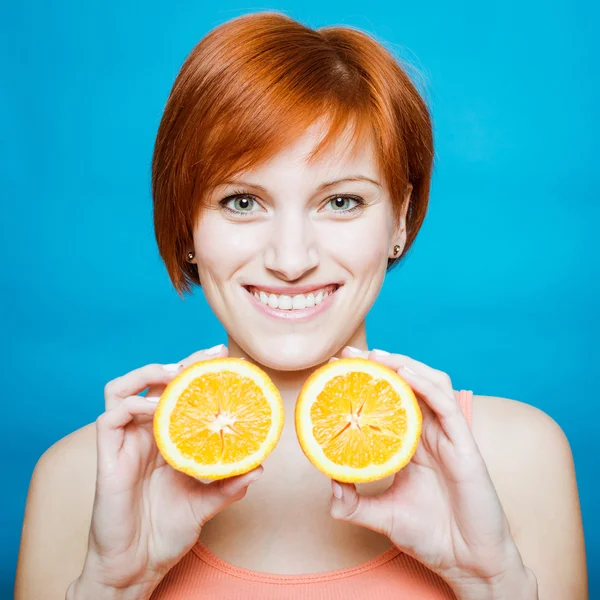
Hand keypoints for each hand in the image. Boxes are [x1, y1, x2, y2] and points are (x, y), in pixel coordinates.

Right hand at [77, 345, 263, 594]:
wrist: (137, 566)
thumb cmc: (167, 532)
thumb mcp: (206, 504)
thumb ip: (229, 486)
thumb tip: (259, 468)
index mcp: (166, 439)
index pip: (178, 394)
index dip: (196, 373)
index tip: (224, 359)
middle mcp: (144, 434)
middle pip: (154, 383)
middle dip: (181, 364)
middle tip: (209, 356)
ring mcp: (124, 443)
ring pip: (122, 389)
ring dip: (148, 374)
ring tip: (176, 373)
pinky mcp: (106, 457)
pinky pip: (110, 417)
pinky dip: (132, 405)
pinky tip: (156, 408)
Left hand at [329, 347, 526, 591]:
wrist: (466, 562)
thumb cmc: (429, 535)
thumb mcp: (381, 514)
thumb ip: (353, 502)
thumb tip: (328, 487)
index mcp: (411, 443)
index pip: (389, 400)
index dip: (367, 381)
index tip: (338, 367)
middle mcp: (429, 433)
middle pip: (408, 384)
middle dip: (381, 364)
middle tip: (351, 354)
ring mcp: (448, 436)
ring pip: (430, 384)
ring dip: (404, 365)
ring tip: (376, 356)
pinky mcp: (465, 445)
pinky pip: (446, 406)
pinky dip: (425, 384)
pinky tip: (404, 373)